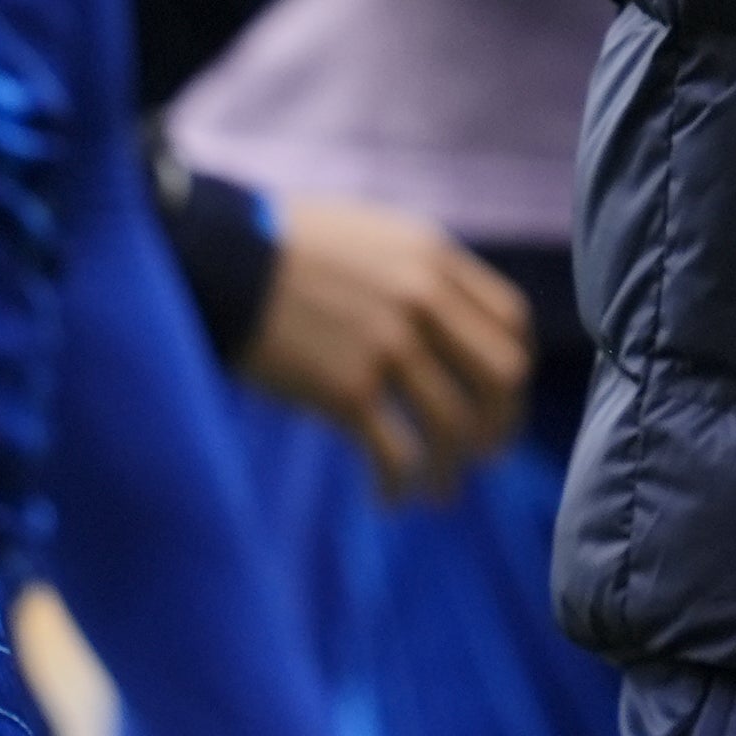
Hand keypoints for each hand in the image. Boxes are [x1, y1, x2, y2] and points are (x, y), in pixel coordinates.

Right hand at [239, 194, 534, 503]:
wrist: (220, 260)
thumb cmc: (281, 246)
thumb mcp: (368, 236)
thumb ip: (414, 269)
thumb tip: (448, 318)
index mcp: (432, 257)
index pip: (512, 321)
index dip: (514, 368)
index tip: (500, 399)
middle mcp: (422, 298)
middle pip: (502, 377)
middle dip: (500, 424)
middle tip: (483, 454)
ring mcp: (388, 344)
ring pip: (454, 426)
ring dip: (451, 470)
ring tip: (437, 494)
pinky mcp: (347, 389)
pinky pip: (395, 455)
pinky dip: (397, 487)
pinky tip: (386, 500)